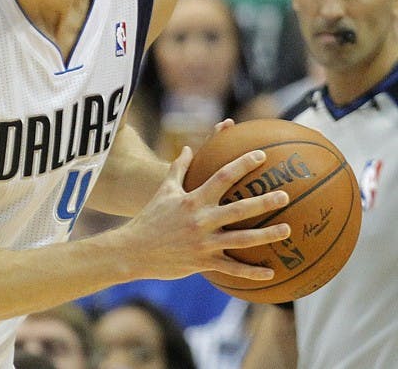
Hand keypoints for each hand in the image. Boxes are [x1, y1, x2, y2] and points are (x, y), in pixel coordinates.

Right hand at [119, 148, 289, 281]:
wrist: (133, 250)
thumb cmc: (149, 218)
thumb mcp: (163, 191)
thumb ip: (178, 168)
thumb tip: (189, 148)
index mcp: (193, 200)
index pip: (222, 177)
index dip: (242, 165)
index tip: (261, 156)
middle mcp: (200, 220)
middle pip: (238, 209)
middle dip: (264, 202)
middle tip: (285, 195)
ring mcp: (203, 243)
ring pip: (241, 239)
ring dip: (266, 235)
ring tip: (287, 230)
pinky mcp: (203, 262)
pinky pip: (232, 268)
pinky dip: (252, 272)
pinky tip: (271, 273)